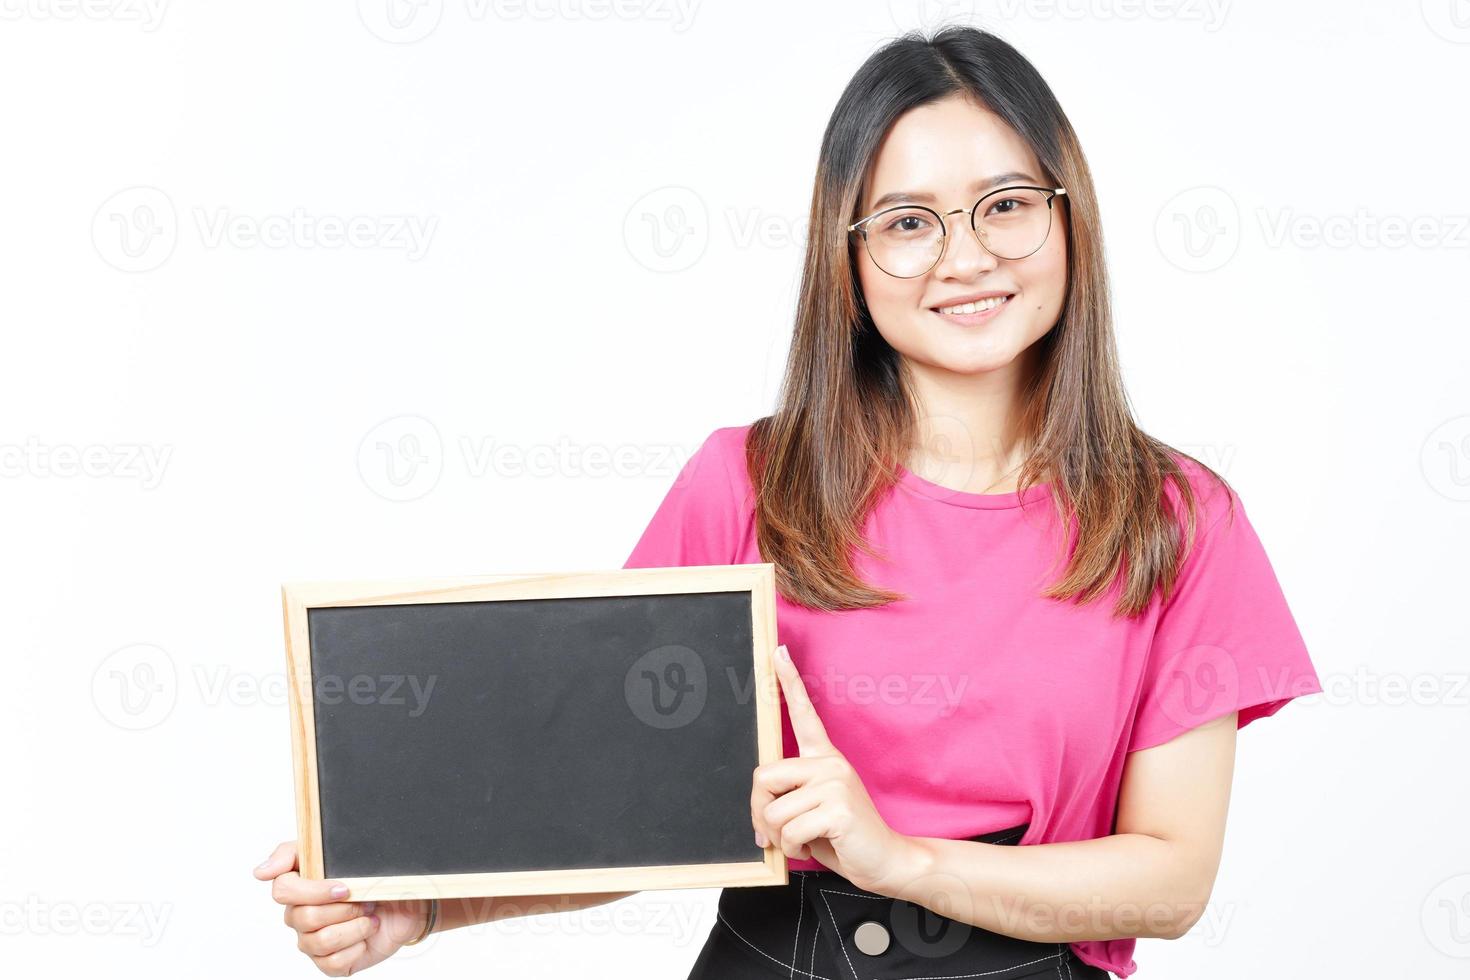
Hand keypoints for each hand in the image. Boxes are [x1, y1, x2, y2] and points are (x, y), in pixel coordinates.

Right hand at [254, 839, 433, 975]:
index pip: (282, 890)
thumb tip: (260, 872)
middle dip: (344, 908)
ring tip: (369, 914)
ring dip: (354, 926)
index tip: (343, 887)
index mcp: (298, 888)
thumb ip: (296, 853)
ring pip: (320, 940)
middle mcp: (299, 916)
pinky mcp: (329, 962)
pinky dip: (358, 946)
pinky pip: (333, 962)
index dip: (313, 891)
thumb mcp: (341, 851)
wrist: (405, 901)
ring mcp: (312, 942)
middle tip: (365, 899)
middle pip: (304, 917)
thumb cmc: (370, 876)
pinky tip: (367, 933)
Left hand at [750, 644, 923, 894]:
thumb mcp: (810, 812)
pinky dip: (794, 848)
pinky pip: (789, 830)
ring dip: (780, 837)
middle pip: (764, 777)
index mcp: (824, 759)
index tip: (777, 652)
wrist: (885, 862)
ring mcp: (835, 782)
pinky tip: (816, 845)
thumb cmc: (844, 838)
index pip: (803, 714)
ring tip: (805, 840)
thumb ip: (787, 800)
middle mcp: (829, 763)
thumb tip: (758, 811)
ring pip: (773, 812)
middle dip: (759, 813)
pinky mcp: (838, 807)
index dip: (789, 682)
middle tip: (772, 834)